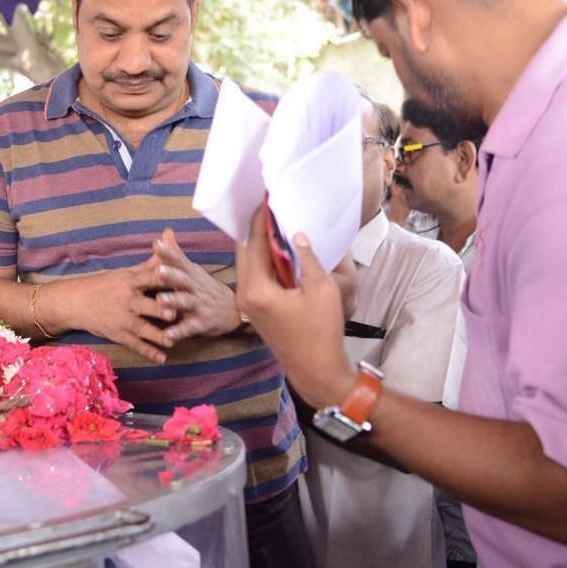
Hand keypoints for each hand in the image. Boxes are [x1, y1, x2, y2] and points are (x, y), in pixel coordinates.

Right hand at [61, 252, 179, 363]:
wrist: (75, 303)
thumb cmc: (106, 285)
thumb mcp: (127, 272)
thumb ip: (152, 261)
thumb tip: (170, 236)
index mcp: (130, 282)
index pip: (148, 277)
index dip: (160, 277)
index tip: (174, 276)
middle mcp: (127, 300)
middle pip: (146, 305)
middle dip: (159, 310)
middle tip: (174, 314)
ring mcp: (122, 319)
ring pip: (143, 328)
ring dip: (157, 335)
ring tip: (172, 341)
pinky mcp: (118, 334)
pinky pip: (135, 344)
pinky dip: (148, 352)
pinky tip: (162, 358)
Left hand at [151, 228, 238, 342]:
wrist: (234, 311)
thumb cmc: (206, 288)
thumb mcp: (193, 270)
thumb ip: (176, 254)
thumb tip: (165, 231)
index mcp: (191, 274)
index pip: (179, 261)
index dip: (168, 253)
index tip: (156, 244)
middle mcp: (195, 287)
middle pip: (182, 279)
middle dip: (171, 274)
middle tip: (157, 270)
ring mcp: (199, 305)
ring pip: (185, 302)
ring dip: (172, 301)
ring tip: (159, 300)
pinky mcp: (201, 324)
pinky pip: (188, 328)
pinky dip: (178, 332)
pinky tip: (167, 336)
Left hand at [235, 205, 354, 407]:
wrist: (316, 370)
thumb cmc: (321, 332)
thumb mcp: (322, 289)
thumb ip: (306, 258)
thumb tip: (296, 234)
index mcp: (257, 289)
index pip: (254, 243)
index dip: (261, 218)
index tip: (266, 197)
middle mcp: (245, 295)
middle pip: (245, 250)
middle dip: (256, 227)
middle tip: (268, 206)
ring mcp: (248, 302)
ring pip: (248, 263)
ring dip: (260, 243)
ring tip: (275, 222)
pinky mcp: (255, 308)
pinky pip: (255, 275)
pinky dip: (264, 259)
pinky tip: (279, 249)